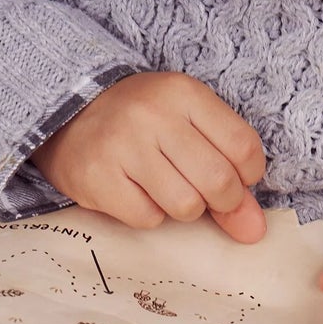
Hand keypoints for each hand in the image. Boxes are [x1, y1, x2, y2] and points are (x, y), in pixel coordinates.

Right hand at [33, 71, 267, 241]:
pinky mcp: (99, 179)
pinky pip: (148, 218)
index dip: (247, 176)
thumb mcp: (187, 126)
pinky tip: (136, 192)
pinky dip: (150, 214)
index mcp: (183, 93)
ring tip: (166, 189)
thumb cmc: (141, 123)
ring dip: (184, 209)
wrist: (68, 116)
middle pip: (218, 182)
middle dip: (222, 202)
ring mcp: (123, 147)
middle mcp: (153, 116)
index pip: (243, 147)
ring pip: (185, 206)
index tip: (233, 176)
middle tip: (205, 195)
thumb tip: (254, 230)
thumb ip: (228, 173)